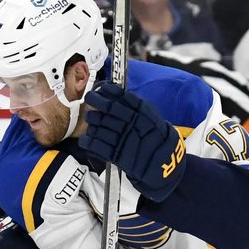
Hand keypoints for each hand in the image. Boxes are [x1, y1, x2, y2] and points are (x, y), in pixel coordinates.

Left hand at [80, 83, 185, 200]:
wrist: (162, 161)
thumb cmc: (155, 136)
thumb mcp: (151, 116)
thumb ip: (135, 105)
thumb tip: (113, 92)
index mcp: (142, 112)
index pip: (121, 96)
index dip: (107, 90)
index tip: (100, 87)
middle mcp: (132, 123)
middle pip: (107, 108)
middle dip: (95, 101)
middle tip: (89, 98)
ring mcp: (123, 139)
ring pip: (100, 125)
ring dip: (92, 120)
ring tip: (90, 118)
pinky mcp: (116, 154)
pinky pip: (96, 145)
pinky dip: (88, 140)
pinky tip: (86, 138)